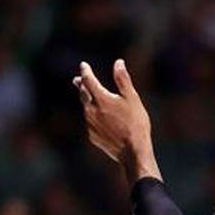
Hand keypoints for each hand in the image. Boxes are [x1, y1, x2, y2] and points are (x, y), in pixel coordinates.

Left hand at [74, 58, 157, 185]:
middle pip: (83, 93)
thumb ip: (123, 80)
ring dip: (86, 100)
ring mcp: (90, 124)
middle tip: (78, 80)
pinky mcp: (92, 136)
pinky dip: (92, 116)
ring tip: (88, 97)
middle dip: (81, 85)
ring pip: (85, 108)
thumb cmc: (135, 124)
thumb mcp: (132, 99)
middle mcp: (91, 111)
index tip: (83, 65)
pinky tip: (97, 118)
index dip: (86, 71)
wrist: (133, 152)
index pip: (89, 80)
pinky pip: (89, 122)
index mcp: (101, 99)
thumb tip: (118, 62)